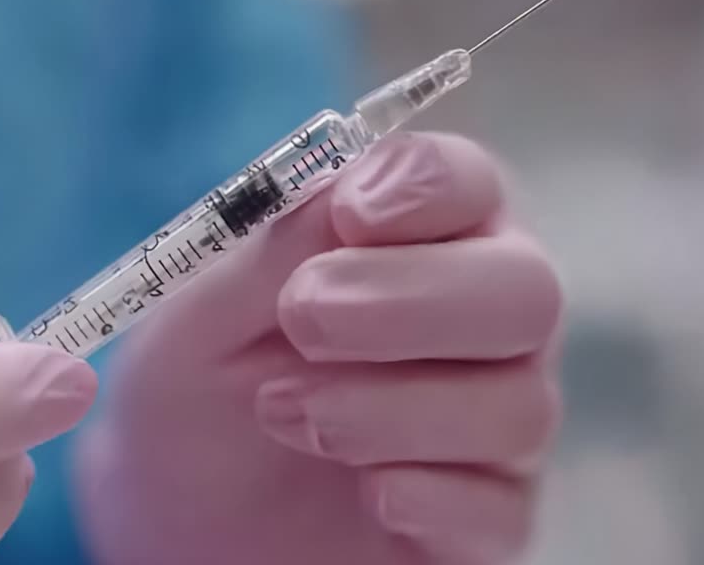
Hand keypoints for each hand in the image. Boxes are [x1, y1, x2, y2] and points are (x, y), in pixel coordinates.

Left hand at [74, 132, 562, 564]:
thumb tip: (344, 186)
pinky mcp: (485, 519)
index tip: (350, 213)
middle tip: (304, 318)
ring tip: (282, 414)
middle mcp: (475, 321)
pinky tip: (366, 495)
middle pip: (526, 289)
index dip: (426, 186)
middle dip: (411, 301)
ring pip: (519, 406)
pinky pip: (500, 509)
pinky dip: (425, 498)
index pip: (469, 183)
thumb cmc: (196, 389)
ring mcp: (491, 422)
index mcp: (415, 242)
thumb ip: (269, 250)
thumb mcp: (194, 314)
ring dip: (389, 409)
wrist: (178, 515)